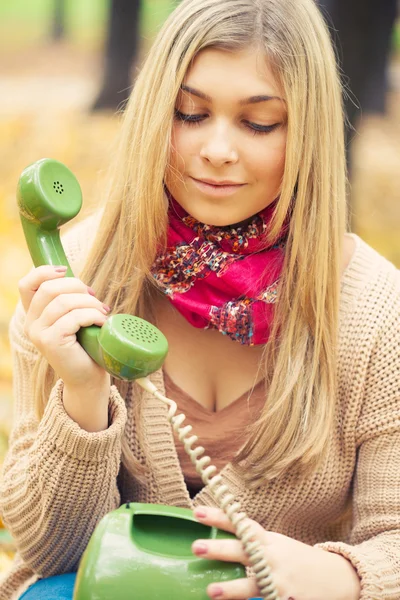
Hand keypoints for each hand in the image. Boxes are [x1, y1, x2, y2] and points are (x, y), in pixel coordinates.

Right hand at [19, 265, 110, 389]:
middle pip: (50, 289)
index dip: (44, 271)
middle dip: (77, 287)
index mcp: (34, 315)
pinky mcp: (51, 342)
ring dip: (89, 303)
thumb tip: (79, 283)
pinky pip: (73, 318)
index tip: (66, 271)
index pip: (27, 284)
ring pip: (63, 302)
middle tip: (95, 298)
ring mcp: (39, 333)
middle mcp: (32, 324)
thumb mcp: (74, 318)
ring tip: (103, 312)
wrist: (88, 378)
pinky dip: (92, 315)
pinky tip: (102, 322)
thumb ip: (69, 301)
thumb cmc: (85, 346)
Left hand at [192, 506, 360, 599]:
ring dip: (231, 588)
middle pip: (243, 550)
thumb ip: (252, 544)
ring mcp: (279, 581)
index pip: (240, 524)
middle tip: (196, 546)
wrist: (336, 577)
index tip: (197, 513)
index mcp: (268, 540)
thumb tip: (220, 542)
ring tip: (210, 591)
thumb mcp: (276, 545)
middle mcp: (272, 557)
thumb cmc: (298, 560)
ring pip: (252, 584)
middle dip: (220, 549)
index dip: (219, 518)